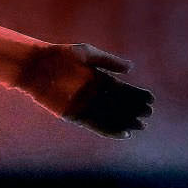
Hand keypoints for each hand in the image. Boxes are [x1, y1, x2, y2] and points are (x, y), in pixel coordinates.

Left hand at [19, 42, 154, 139]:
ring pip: (109, 117)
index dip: (137, 95)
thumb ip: (109, 61)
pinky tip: (123, 133)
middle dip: (134, 110)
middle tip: (147, 115)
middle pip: (118, 105)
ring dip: (125, 122)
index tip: (150, 100)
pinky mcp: (74, 116)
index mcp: (99, 78)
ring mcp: (84, 105)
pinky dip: (109, 130)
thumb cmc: (60, 55)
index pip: (122, 90)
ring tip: (139, 127)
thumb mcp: (87, 53)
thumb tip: (131, 68)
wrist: (36, 66)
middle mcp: (93, 94)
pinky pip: (95, 126)